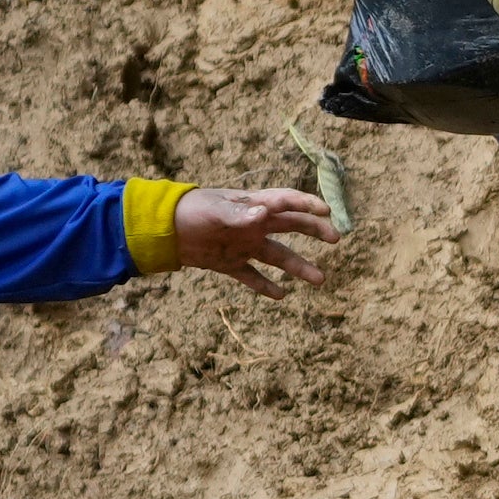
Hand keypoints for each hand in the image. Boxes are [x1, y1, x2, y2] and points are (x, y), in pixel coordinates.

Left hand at [164, 187, 337, 294]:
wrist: (162, 230)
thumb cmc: (190, 211)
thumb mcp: (215, 209)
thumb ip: (241, 213)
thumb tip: (265, 214)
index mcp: (252, 205)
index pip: (286, 201)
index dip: (307, 204)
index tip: (326, 211)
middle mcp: (253, 225)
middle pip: (291, 226)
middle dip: (314, 231)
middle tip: (335, 238)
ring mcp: (243, 245)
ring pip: (278, 257)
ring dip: (299, 267)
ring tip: (320, 280)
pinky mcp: (230, 263)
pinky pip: (252, 277)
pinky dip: (265, 286)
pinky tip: (281, 296)